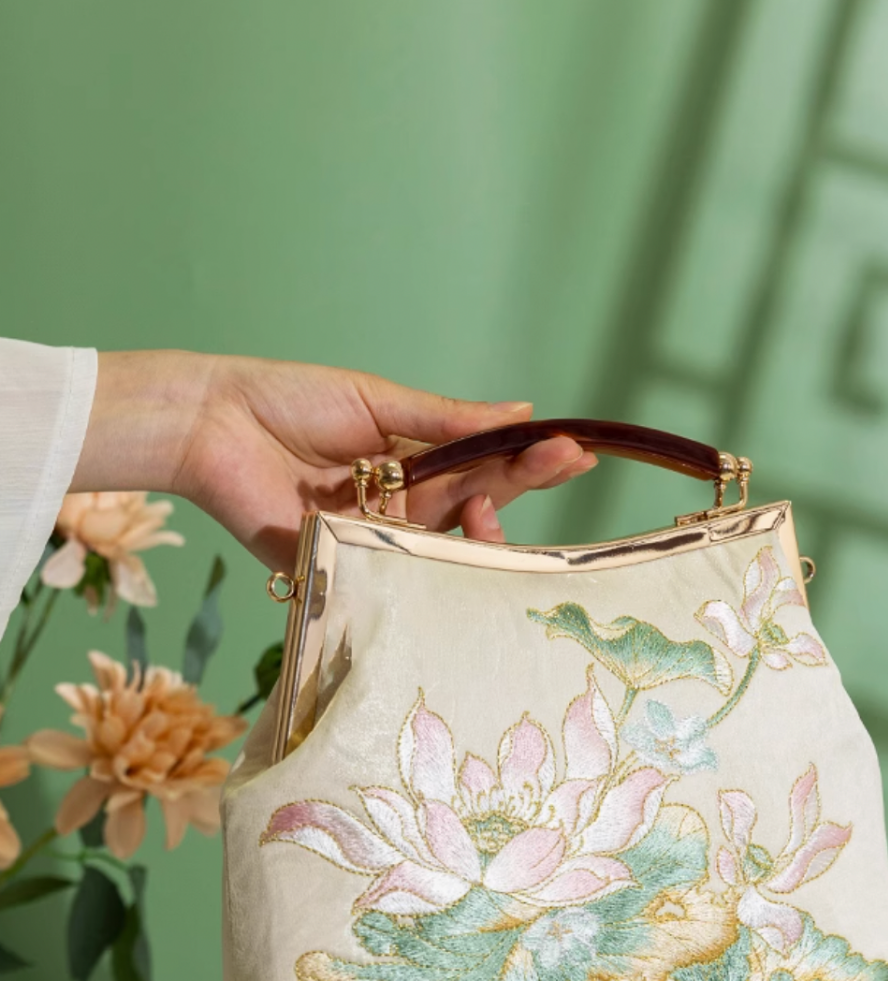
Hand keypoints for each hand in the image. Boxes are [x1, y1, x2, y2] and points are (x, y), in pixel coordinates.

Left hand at [76, 350, 596, 570]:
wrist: (215, 424)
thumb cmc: (288, 400)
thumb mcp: (378, 401)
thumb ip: (447, 419)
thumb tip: (521, 413)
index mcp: (411, 460)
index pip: (482, 464)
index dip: (526, 460)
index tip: (573, 448)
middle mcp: (401, 503)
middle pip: (474, 502)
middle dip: (520, 484)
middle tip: (564, 463)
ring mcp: (377, 537)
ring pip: (446, 542)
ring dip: (481, 526)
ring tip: (492, 504)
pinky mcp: (347, 565)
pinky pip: (398, 574)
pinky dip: (430, 565)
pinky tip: (462, 547)